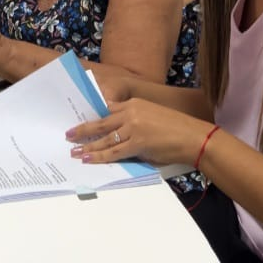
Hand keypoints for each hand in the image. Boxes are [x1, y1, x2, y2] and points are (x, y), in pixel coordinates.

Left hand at [65, 98, 211, 167]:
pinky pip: (114, 151)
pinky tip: (89, 158)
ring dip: (87, 145)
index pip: (108, 110)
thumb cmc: (176, 130)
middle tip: (68, 135)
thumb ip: (135, 122)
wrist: (194, 137)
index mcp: (135, 104)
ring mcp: (134, 127)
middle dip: (83, 130)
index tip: (81, 122)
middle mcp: (132, 112)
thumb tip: (117, 135)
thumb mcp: (152, 118)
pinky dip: (100, 156)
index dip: (93, 117)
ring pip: (104, 138)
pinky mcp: (138, 142)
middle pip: (101, 122)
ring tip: (74, 151)